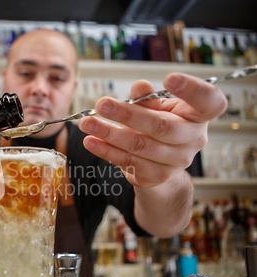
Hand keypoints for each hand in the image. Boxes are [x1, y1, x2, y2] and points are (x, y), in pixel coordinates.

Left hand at [78, 73, 226, 187]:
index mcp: (199, 116)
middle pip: (161, 126)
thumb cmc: (160, 124)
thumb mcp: (158, 106)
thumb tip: (139, 88)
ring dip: (109, 133)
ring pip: (139, 146)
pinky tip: (91, 141)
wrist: (160, 163)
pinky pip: (129, 162)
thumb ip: (149, 97)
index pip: (209, 102)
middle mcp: (194, 139)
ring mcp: (177, 161)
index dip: (193, 89)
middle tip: (101, 104)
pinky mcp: (157, 176)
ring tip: (87, 123)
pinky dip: (107, 151)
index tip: (169, 78)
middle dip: (127, 114)